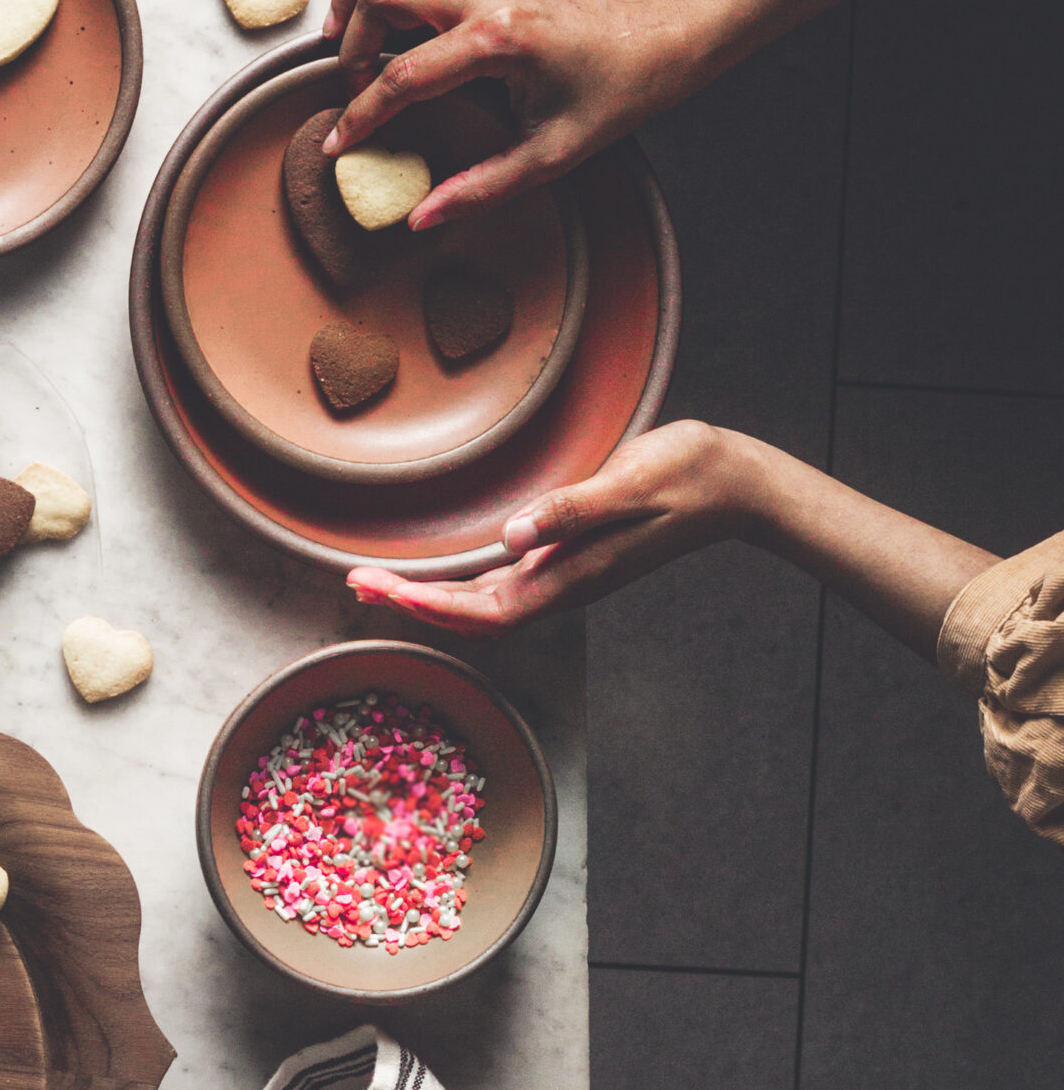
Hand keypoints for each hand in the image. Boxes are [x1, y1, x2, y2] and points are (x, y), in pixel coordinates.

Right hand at [320, 0, 671, 224]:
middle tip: (353, 90)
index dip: (361, 116)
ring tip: (345, 37)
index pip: (403, 77)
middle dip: (352, 48)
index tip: (338, 145)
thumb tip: (421, 218)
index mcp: (499, 41)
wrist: (652, 42)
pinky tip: (381, 10)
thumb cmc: (610, 97)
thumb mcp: (549, 158)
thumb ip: (480, 190)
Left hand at [346, 423, 757, 631]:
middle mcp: (565, 580)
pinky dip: (463, 583)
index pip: (487, 609)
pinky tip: (442, 573)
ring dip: (432, 596)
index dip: (431, 606)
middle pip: (475, 613)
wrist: (733, 482)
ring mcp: (569, 570)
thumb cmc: (685, 476)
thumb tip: (512, 537)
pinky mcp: (574, 552)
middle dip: (413, 603)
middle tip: (356, 585)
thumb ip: (570, 512)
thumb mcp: (627, 485)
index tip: (383, 591)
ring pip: (487, 600)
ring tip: (379, 582)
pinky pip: (507, 581)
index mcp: (574, 573)